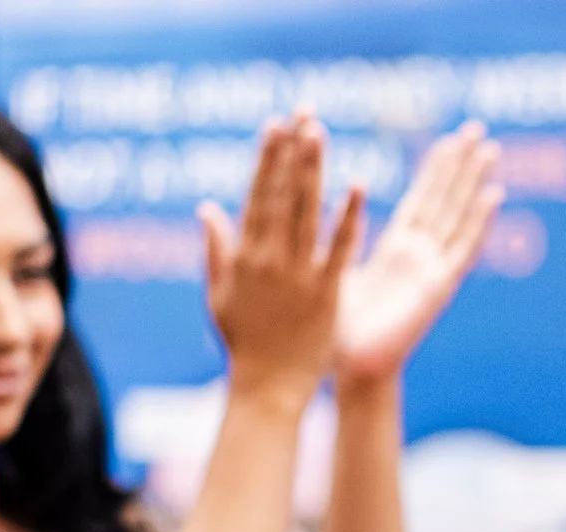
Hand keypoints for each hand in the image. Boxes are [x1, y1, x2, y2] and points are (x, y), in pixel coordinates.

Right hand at [199, 113, 364, 409]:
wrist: (267, 388)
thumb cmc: (244, 344)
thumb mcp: (219, 294)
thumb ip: (215, 248)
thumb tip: (205, 207)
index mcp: (242, 255)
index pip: (254, 194)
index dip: (265, 157)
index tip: (275, 123)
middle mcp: (268, 258)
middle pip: (279, 194)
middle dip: (291, 150)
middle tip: (303, 110)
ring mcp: (297, 274)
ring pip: (305, 212)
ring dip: (313, 169)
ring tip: (320, 132)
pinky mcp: (326, 293)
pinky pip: (340, 248)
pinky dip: (350, 216)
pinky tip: (360, 185)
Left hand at [334, 122, 503, 385]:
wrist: (352, 366)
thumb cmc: (337, 330)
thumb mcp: (330, 271)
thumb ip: (330, 238)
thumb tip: (302, 209)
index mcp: (396, 252)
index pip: (421, 202)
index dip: (434, 172)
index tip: (447, 141)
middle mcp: (420, 257)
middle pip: (445, 200)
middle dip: (460, 165)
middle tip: (477, 129)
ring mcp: (432, 269)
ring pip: (457, 215)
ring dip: (473, 182)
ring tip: (488, 147)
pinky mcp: (438, 285)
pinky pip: (463, 248)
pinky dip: (479, 221)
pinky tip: (493, 195)